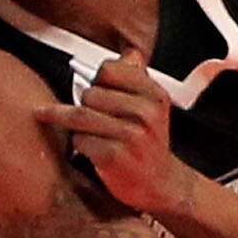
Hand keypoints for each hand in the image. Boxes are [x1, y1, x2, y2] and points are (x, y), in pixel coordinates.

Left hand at [55, 55, 187, 221]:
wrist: (160, 184)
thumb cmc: (149, 144)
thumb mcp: (152, 108)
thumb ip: (137, 79)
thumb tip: (129, 53)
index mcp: (155, 95)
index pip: (108, 69)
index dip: (99, 82)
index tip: (100, 92)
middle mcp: (146, 113)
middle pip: (90, 93)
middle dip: (87, 106)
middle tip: (98, 120)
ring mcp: (131, 136)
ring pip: (81, 116)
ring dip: (78, 127)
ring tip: (89, 134)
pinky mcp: (115, 157)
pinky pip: (79, 140)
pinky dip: (79, 146)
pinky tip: (93, 152)